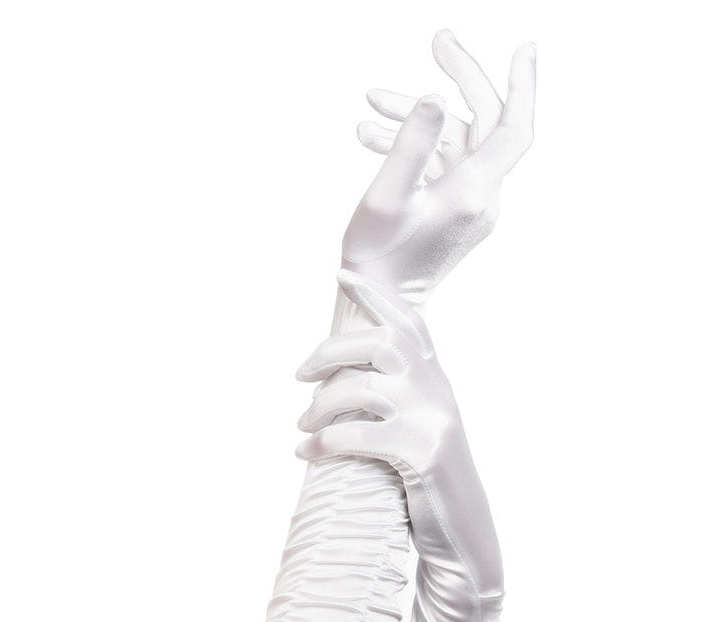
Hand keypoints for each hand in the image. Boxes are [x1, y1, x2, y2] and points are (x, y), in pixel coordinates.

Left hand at [297, 270, 502, 597]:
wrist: (463, 535)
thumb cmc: (430, 484)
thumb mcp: (420, 428)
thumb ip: (398, 397)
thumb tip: (346, 374)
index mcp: (436, 380)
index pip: (406, 322)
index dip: (374, 296)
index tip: (341, 275)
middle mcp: (438, 390)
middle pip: (378, 343)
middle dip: (329, 351)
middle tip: (299, 375)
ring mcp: (433, 419)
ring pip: (362, 386)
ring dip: (320, 405)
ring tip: (303, 426)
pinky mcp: (422, 452)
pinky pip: (357, 435)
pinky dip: (323, 443)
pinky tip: (306, 454)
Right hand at [342, 30, 535, 304]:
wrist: (378, 307)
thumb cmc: (377, 259)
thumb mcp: (386, 197)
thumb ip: (411, 144)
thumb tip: (436, 99)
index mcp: (473, 193)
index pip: (514, 128)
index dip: (522, 84)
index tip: (524, 47)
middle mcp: (481, 198)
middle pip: (483, 123)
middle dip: (460, 79)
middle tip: (438, 41)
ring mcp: (469, 205)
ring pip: (455, 141)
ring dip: (416, 116)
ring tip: (371, 103)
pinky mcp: (454, 211)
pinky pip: (441, 163)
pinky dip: (414, 145)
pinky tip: (371, 136)